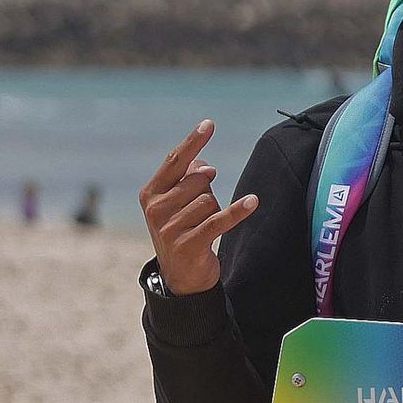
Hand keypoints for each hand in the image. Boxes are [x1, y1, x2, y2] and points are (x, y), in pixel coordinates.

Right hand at [138, 120, 256, 292]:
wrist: (180, 278)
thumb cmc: (181, 231)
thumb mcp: (177, 203)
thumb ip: (188, 179)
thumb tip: (204, 165)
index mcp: (150, 193)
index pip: (174, 161)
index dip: (193, 142)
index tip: (209, 124)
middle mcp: (155, 209)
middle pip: (198, 181)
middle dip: (208, 190)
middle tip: (201, 211)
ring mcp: (169, 228)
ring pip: (209, 201)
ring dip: (216, 211)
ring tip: (203, 227)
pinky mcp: (189, 244)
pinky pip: (218, 221)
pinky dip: (237, 211)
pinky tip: (252, 202)